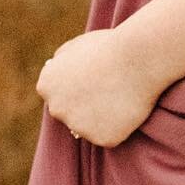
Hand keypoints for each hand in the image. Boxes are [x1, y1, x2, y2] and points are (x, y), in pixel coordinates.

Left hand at [35, 27, 166, 147]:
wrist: (138, 58)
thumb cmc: (111, 47)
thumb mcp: (77, 45)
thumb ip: (60, 61)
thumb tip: (52, 68)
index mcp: (46, 85)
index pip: (59, 95)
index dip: (81, 86)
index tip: (96, 77)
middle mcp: (56, 108)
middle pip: (71, 113)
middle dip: (88, 105)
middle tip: (110, 87)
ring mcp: (77, 126)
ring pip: (89, 127)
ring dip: (103, 117)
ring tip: (120, 96)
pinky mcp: (100, 139)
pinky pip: (109, 136)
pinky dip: (119, 127)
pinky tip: (127, 109)